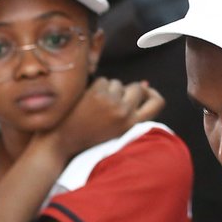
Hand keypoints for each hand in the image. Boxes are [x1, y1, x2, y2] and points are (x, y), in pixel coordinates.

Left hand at [46, 78, 164, 158]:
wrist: (63, 141)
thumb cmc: (90, 135)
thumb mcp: (117, 128)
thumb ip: (132, 108)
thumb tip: (145, 82)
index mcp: (133, 125)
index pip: (158, 102)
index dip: (152, 93)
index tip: (143, 90)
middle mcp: (125, 113)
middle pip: (137, 88)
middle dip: (126, 89)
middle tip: (111, 99)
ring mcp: (112, 103)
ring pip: (118, 83)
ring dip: (108, 89)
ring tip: (95, 106)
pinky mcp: (98, 94)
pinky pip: (103, 80)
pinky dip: (95, 87)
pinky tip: (86, 101)